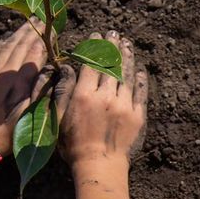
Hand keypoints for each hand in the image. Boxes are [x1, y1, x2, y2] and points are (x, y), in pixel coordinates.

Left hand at [0, 19, 46, 155]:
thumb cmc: (10, 131)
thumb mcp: (30, 113)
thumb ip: (39, 88)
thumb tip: (48, 67)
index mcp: (16, 81)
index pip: (33, 54)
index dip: (44, 41)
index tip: (53, 30)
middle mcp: (1, 73)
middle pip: (19, 46)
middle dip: (31, 32)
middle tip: (41, 19)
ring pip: (6, 47)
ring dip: (17, 34)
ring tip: (27, 23)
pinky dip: (2, 43)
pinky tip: (7, 37)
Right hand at [58, 30, 148, 166]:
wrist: (98, 165)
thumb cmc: (73, 145)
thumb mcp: (59, 118)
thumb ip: (63, 91)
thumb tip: (67, 68)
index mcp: (84, 95)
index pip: (91, 63)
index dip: (94, 47)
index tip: (96, 35)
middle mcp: (105, 96)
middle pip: (111, 65)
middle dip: (112, 46)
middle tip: (114, 33)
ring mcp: (124, 104)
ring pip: (127, 74)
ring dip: (127, 57)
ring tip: (127, 44)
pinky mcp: (137, 115)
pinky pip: (141, 91)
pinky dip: (141, 78)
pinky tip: (140, 69)